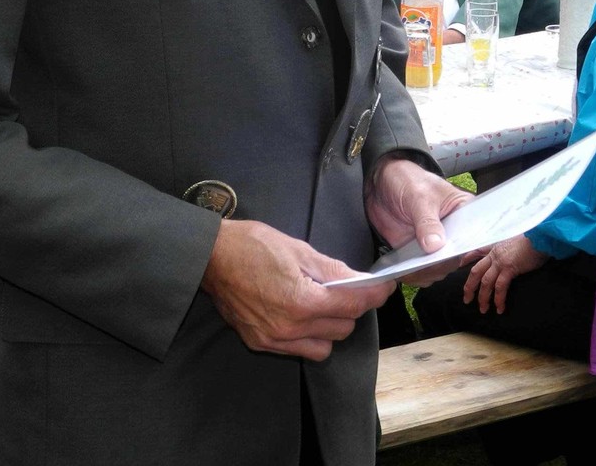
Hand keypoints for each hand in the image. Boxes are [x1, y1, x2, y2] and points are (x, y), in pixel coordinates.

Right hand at [201, 219, 390, 361]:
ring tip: (321, 304)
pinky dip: (309, 335)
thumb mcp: (299, 249)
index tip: (385, 287)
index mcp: (301, 301)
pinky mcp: (261, 344)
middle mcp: (289, 328)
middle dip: (351, 309)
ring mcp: (274, 340)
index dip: (374, 295)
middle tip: (346, 289)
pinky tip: (301, 314)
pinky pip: (300, 349)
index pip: (353, 306)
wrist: (210, 257)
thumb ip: (333, 270)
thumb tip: (361, 281)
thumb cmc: (253, 246)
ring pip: (324, 347)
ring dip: (331, 327)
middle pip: (343, 329)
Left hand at [364, 158, 472, 285]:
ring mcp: (435, 244)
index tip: (451, 254)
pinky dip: (413, 275)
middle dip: (441, 264)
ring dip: (426, 273)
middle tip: (426, 263)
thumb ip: (427, 221)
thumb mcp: (419, 197)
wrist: (382, 183)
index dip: (465, 246)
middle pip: (456, 257)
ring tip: (411, 268)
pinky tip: (403, 271)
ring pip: (439, 269)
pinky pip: (421, 271)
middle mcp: (452, 231)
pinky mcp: (418, 252)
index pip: (473, 234)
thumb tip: (435, 246)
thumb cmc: (408, 180)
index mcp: (463, 211)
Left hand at [461, 235, 547, 314]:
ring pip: (485, 282)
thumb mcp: (516, 242)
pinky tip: (499, 308)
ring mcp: (500, 261)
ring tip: (483, 310)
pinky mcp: (509, 268)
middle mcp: (494, 254)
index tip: (460, 266)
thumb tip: (511, 257)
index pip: (476, 252)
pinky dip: (498, 299)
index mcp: (495, 247)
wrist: (540, 237)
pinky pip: (500, 287)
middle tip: (467, 300)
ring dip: (483, 297)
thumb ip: (509, 250)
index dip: (467, 259)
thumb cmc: (532, 241)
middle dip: (469, 287)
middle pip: (475, 272)